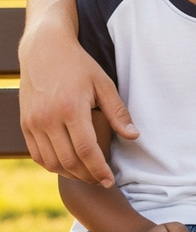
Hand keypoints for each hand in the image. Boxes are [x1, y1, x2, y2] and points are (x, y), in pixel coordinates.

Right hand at [19, 34, 137, 185]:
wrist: (44, 50)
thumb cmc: (79, 65)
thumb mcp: (103, 83)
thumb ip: (118, 112)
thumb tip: (134, 136)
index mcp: (71, 108)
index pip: (86, 150)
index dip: (99, 169)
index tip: (109, 179)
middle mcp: (48, 119)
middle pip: (68, 161)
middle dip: (87, 175)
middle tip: (102, 181)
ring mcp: (33, 123)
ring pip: (51, 162)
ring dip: (71, 174)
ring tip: (88, 175)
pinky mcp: (25, 125)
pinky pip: (38, 155)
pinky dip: (53, 166)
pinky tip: (69, 165)